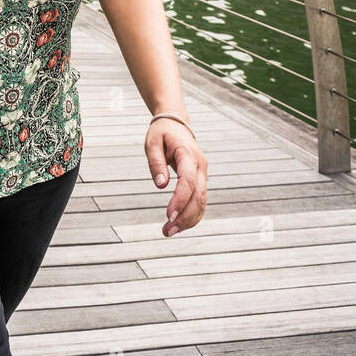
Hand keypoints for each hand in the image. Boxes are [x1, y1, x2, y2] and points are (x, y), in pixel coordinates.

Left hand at [145, 119, 207, 236]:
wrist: (176, 124)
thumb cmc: (162, 133)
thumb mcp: (152, 142)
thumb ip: (156, 162)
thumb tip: (161, 185)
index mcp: (188, 154)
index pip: (188, 181)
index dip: (180, 200)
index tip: (168, 215)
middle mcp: (200, 166)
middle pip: (198, 196)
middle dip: (184, 216)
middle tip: (167, 231)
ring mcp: (203, 174)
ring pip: (202, 202)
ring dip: (188, 220)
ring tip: (169, 231)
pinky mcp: (200, 181)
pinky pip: (200, 201)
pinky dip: (192, 215)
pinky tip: (179, 225)